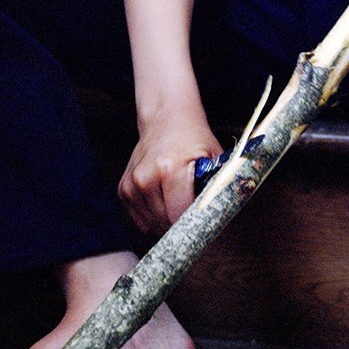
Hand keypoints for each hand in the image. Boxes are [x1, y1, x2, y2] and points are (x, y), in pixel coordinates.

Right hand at [118, 110, 221, 235]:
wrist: (165, 120)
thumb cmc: (193, 139)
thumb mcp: (215, 157)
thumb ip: (221, 186)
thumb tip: (225, 215)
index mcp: (170, 169)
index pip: (179, 216)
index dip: (194, 226)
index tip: (203, 228)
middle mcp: (146, 177)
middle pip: (164, 223)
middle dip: (181, 227)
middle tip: (195, 218)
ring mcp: (132, 184)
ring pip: (151, 225)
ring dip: (166, 223)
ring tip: (179, 205)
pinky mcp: (123, 189)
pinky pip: (140, 220)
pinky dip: (153, 217)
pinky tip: (164, 201)